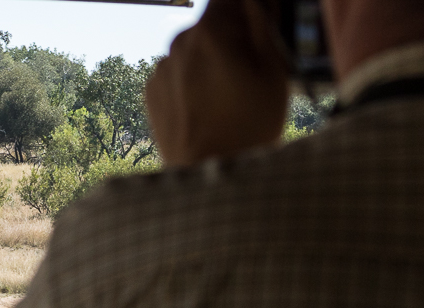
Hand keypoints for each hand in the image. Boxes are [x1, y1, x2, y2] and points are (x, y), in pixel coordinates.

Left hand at [146, 0, 290, 166]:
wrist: (209, 175)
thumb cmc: (250, 124)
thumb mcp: (273, 67)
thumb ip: (261, 22)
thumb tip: (254, 2)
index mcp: (210, 30)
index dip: (246, 9)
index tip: (256, 27)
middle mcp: (179, 42)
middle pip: (211, 24)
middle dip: (230, 37)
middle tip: (248, 73)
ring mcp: (161, 68)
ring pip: (193, 50)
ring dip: (209, 62)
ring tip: (227, 99)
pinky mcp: (150, 91)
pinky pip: (177, 75)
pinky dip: (190, 83)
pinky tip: (206, 109)